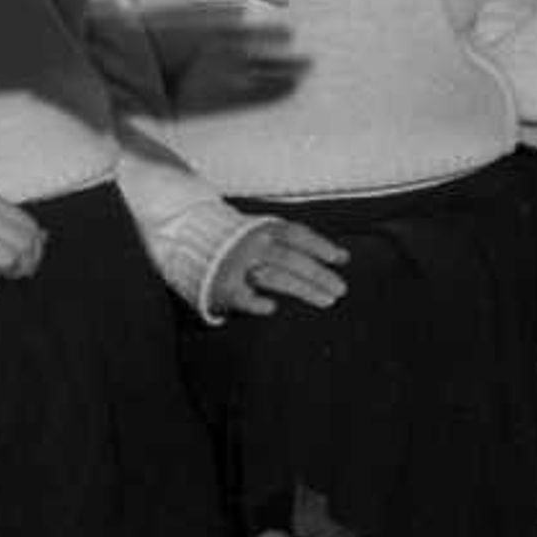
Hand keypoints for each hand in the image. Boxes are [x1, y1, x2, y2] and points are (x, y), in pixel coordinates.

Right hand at [207, 217, 347, 315]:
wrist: (192, 246)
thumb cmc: (242, 244)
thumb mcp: (265, 233)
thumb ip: (296, 243)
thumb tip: (343, 256)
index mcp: (263, 228)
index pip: (297, 235)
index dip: (321, 246)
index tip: (342, 259)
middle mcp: (251, 244)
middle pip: (291, 258)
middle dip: (318, 274)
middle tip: (341, 289)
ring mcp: (237, 265)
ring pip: (274, 277)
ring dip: (302, 288)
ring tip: (326, 300)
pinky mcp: (224, 287)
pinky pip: (241, 296)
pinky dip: (256, 302)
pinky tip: (272, 307)